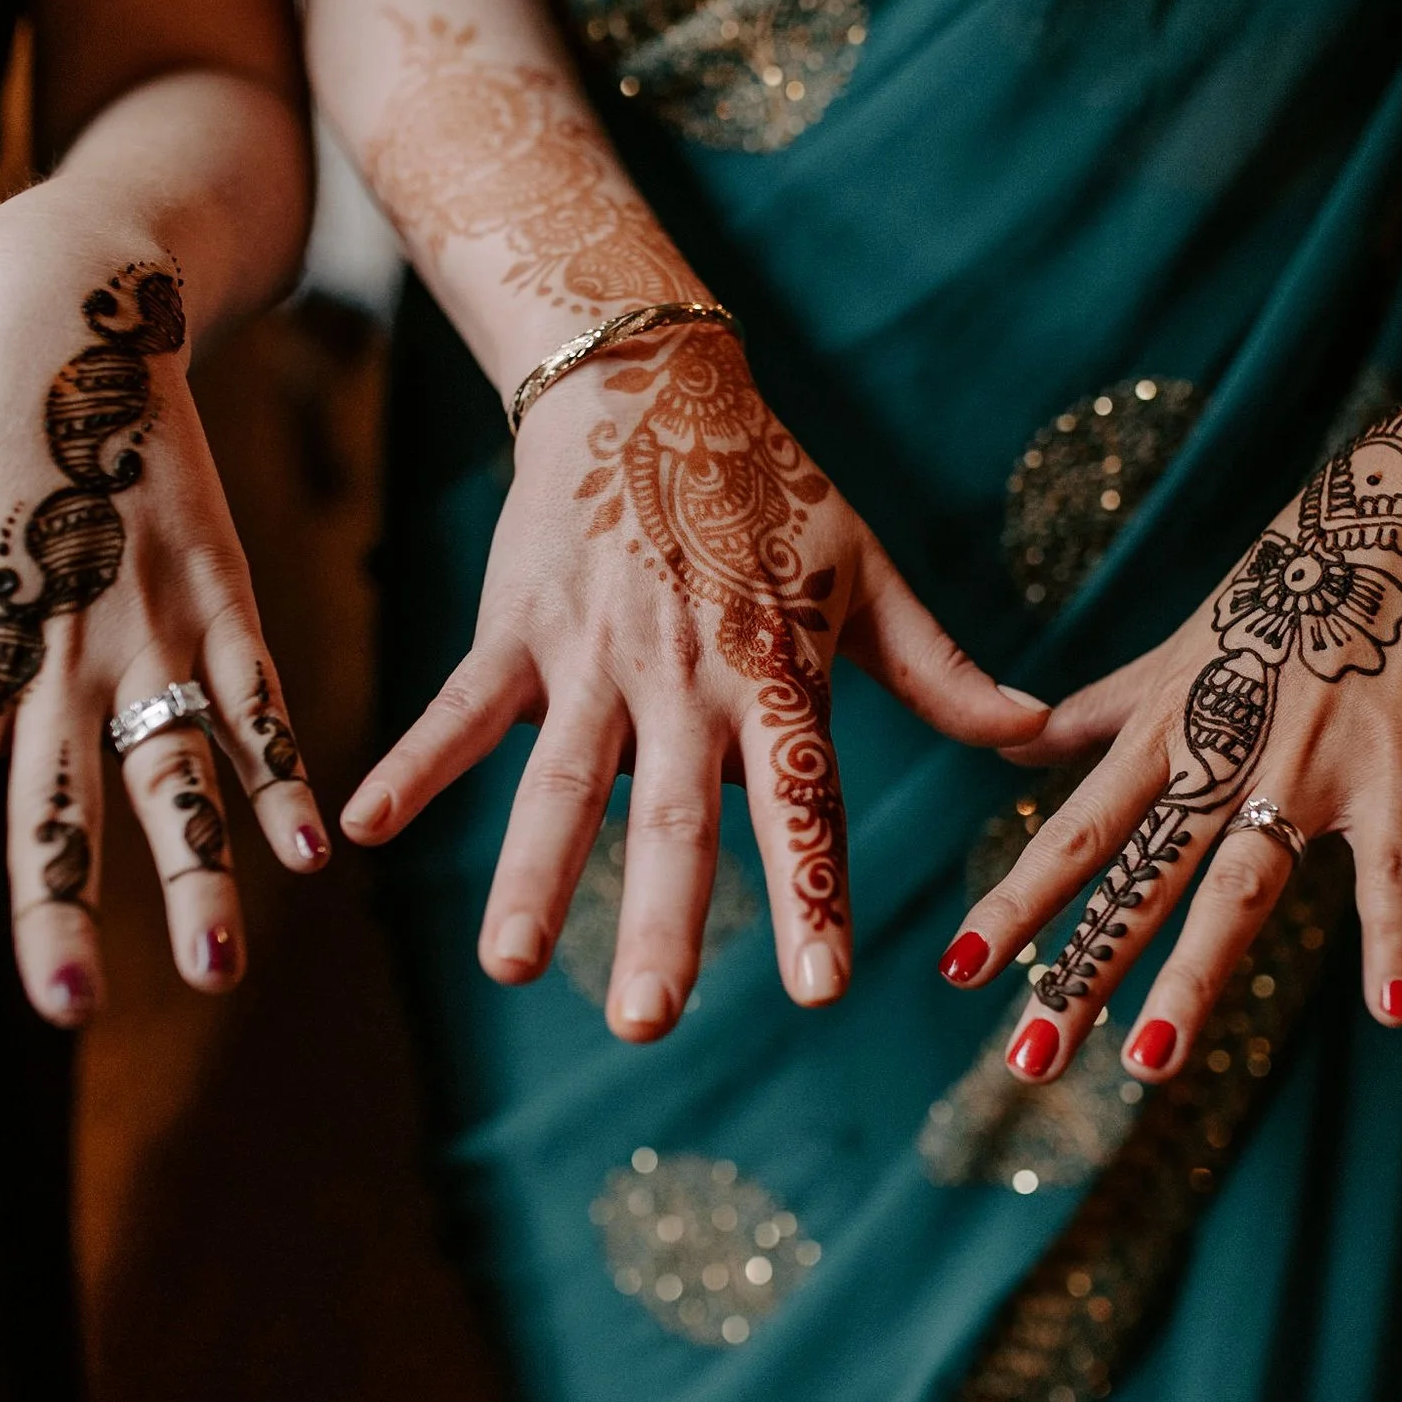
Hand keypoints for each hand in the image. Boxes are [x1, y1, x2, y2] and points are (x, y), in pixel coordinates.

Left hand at [0, 185, 325, 1024]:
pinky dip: (283, 772)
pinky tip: (313, 850)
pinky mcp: (220, 585)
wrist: (66, 296)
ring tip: (212, 965)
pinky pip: (255, 695)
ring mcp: (146, 618)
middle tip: (69, 1008)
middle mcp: (52, 646)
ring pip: (169, 765)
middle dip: (61, 908)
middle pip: (55, 798)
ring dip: (194, 869)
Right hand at [338, 323, 1048, 1038]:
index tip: (820, 990)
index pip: (801, 801)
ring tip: (511, 967)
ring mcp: (594, 653)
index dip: (810, 892)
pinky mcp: (519, 627)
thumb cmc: (772, 486)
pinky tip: (364, 828)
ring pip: (561, 780)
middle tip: (648, 1023)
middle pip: (675, 816)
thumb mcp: (867, 573)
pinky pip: (463, 707)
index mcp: (775, 672)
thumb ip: (941, 671)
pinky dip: (415, 763)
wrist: (650, 379)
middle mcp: (685, 675)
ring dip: (534, 874)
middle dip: (661, 919)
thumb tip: (1037, 736)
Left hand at [943, 380, 1401, 1081]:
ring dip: (1196, 976)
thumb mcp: (1177, 651)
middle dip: (1083, 968)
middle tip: (1028, 1059)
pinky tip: (1392, 1014)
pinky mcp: (1395, 771)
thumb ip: (1095, 712)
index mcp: (1165, 730)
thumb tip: (1008, 748)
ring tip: (1150, 1061)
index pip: (1076, 835)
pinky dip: (1394, 936)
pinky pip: (1392, 869)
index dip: (1017, 904)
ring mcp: (1307, 765)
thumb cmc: (1283, 585)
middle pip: (1140, 878)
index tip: (958, 973)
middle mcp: (1220, 753)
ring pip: (1241, 884)